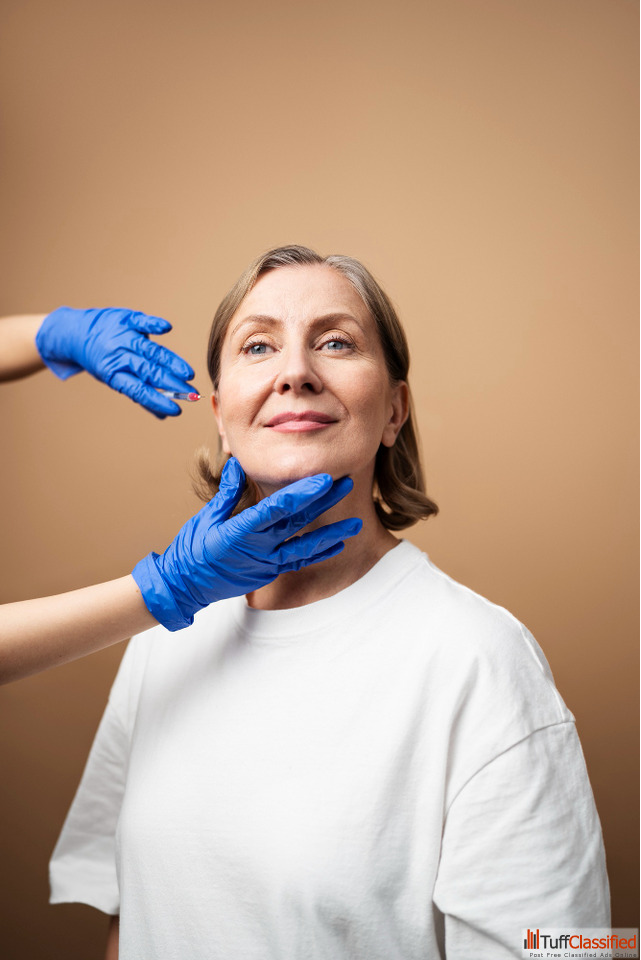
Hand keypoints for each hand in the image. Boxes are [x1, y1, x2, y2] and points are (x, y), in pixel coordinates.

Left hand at [35, 306, 194, 416]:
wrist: (77, 333)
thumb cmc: (102, 360)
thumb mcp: (115, 379)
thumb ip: (141, 395)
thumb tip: (164, 416)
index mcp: (114, 374)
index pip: (139, 391)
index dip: (158, 401)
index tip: (177, 411)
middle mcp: (119, 356)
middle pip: (148, 371)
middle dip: (172, 384)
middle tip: (192, 393)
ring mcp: (123, 336)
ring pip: (150, 350)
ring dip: (171, 362)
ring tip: (188, 374)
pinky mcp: (126, 319)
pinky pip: (141, 322)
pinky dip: (153, 325)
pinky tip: (167, 328)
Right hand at [132, 458, 361, 629]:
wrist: (184, 586)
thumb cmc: (192, 549)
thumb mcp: (207, 516)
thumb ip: (227, 492)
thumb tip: (236, 464)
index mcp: (241, 531)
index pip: (278, 508)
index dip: (303, 493)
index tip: (323, 478)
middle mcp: (258, 549)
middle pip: (298, 522)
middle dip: (324, 502)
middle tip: (347, 483)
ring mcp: (266, 564)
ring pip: (306, 546)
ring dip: (332, 533)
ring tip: (357, 523)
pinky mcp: (269, 573)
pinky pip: (298, 562)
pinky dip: (318, 553)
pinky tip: (337, 544)